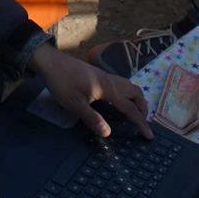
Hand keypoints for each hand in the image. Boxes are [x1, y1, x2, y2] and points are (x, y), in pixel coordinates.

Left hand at [30, 43, 153, 139]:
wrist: (49, 60)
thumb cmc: (61, 82)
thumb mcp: (74, 104)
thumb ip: (92, 118)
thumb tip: (109, 133)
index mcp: (108, 89)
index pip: (130, 108)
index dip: (141, 123)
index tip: (149, 136)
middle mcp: (110, 80)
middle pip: (135, 92)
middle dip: (143, 108)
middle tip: (142, 123)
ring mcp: (104, 75)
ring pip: (128, 85)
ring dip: (135, 99)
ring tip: (133, 112)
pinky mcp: (97, 73)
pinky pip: (120, 83)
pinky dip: (126, 93)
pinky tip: (117, 100)